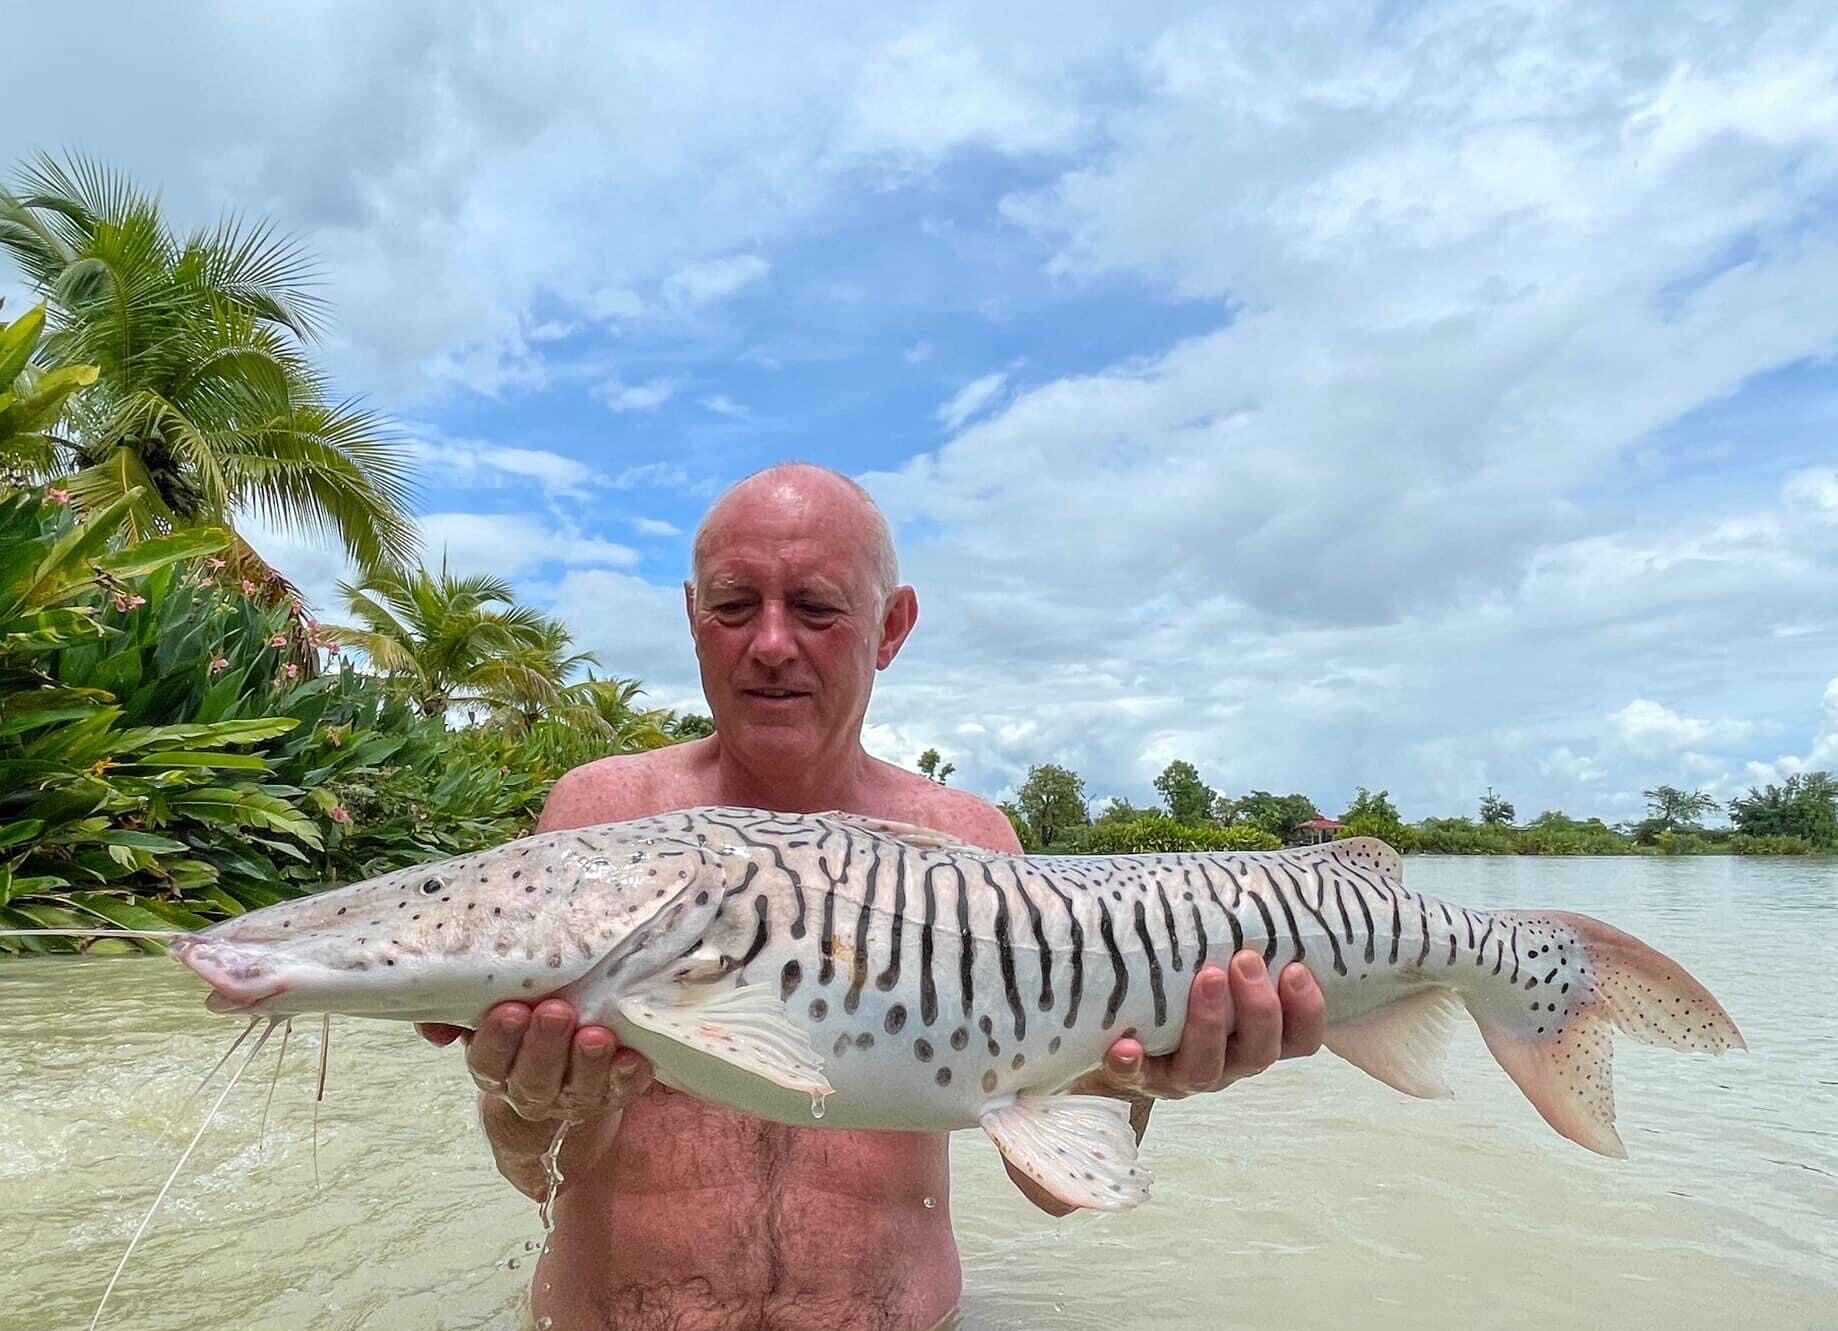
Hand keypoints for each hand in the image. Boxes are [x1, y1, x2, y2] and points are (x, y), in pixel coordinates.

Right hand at [418, 998, 653, 1124]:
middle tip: (556, 1012)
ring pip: (578, 1088)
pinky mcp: (611, 1095)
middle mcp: (532, 1090)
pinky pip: (620, 1092)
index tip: (511, 1011)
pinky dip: (626, 1077)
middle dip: (544, 1047)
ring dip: (587, 1063)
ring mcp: (573, 1097)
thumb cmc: (518, 1032)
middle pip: (533, 1078)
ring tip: (596, 1035)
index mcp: (496, 1069)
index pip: (489, 1062)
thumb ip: (455, 1014)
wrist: (555, 1078)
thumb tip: (432, 1028)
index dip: (499, 1040)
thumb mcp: (483, 1018)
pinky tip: (632, 1057)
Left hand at [1080, 951, 1325, 1099]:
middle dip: (1258, 1008)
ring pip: (1207, 1069)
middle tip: (1245, 960)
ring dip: (1208, 1024)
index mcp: (1255, 1038)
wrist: (1121, 1034)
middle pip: (1259, 1052)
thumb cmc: (1186, 987)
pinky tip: (1126, 1045)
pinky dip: (1132, 1065)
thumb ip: (1244, 933)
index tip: (1297, 968)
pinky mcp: (1139, 1079)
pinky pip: (1136, 1079)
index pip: (1300, 1038)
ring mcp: (1183, 1076)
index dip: (1307, 1011)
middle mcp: (1228, 1062)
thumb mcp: (1222, 963)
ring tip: (1206, 978)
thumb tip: (1278, 872)